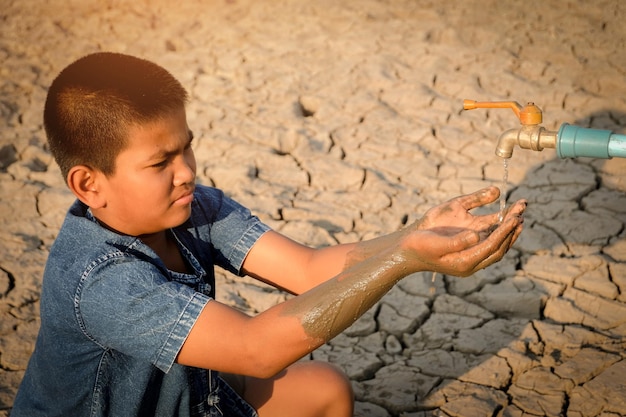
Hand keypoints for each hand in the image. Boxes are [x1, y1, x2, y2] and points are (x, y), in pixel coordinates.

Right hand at [401, 186, 525, 276]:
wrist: (406, 250)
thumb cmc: (418, 246)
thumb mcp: (434, 242)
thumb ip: (455, 241)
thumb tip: (476, 236)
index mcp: (464, 263)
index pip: (492, 246)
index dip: (504, 231)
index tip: (514, 217)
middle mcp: (471, 262)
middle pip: (499, 247)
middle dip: (512, 229)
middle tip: (521, 210)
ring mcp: (471, 257)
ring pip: (497, 245)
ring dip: (509, 229)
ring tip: (519, 212)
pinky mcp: (468, 249)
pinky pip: (489, 240)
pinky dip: (499, 229)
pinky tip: (505, 217)